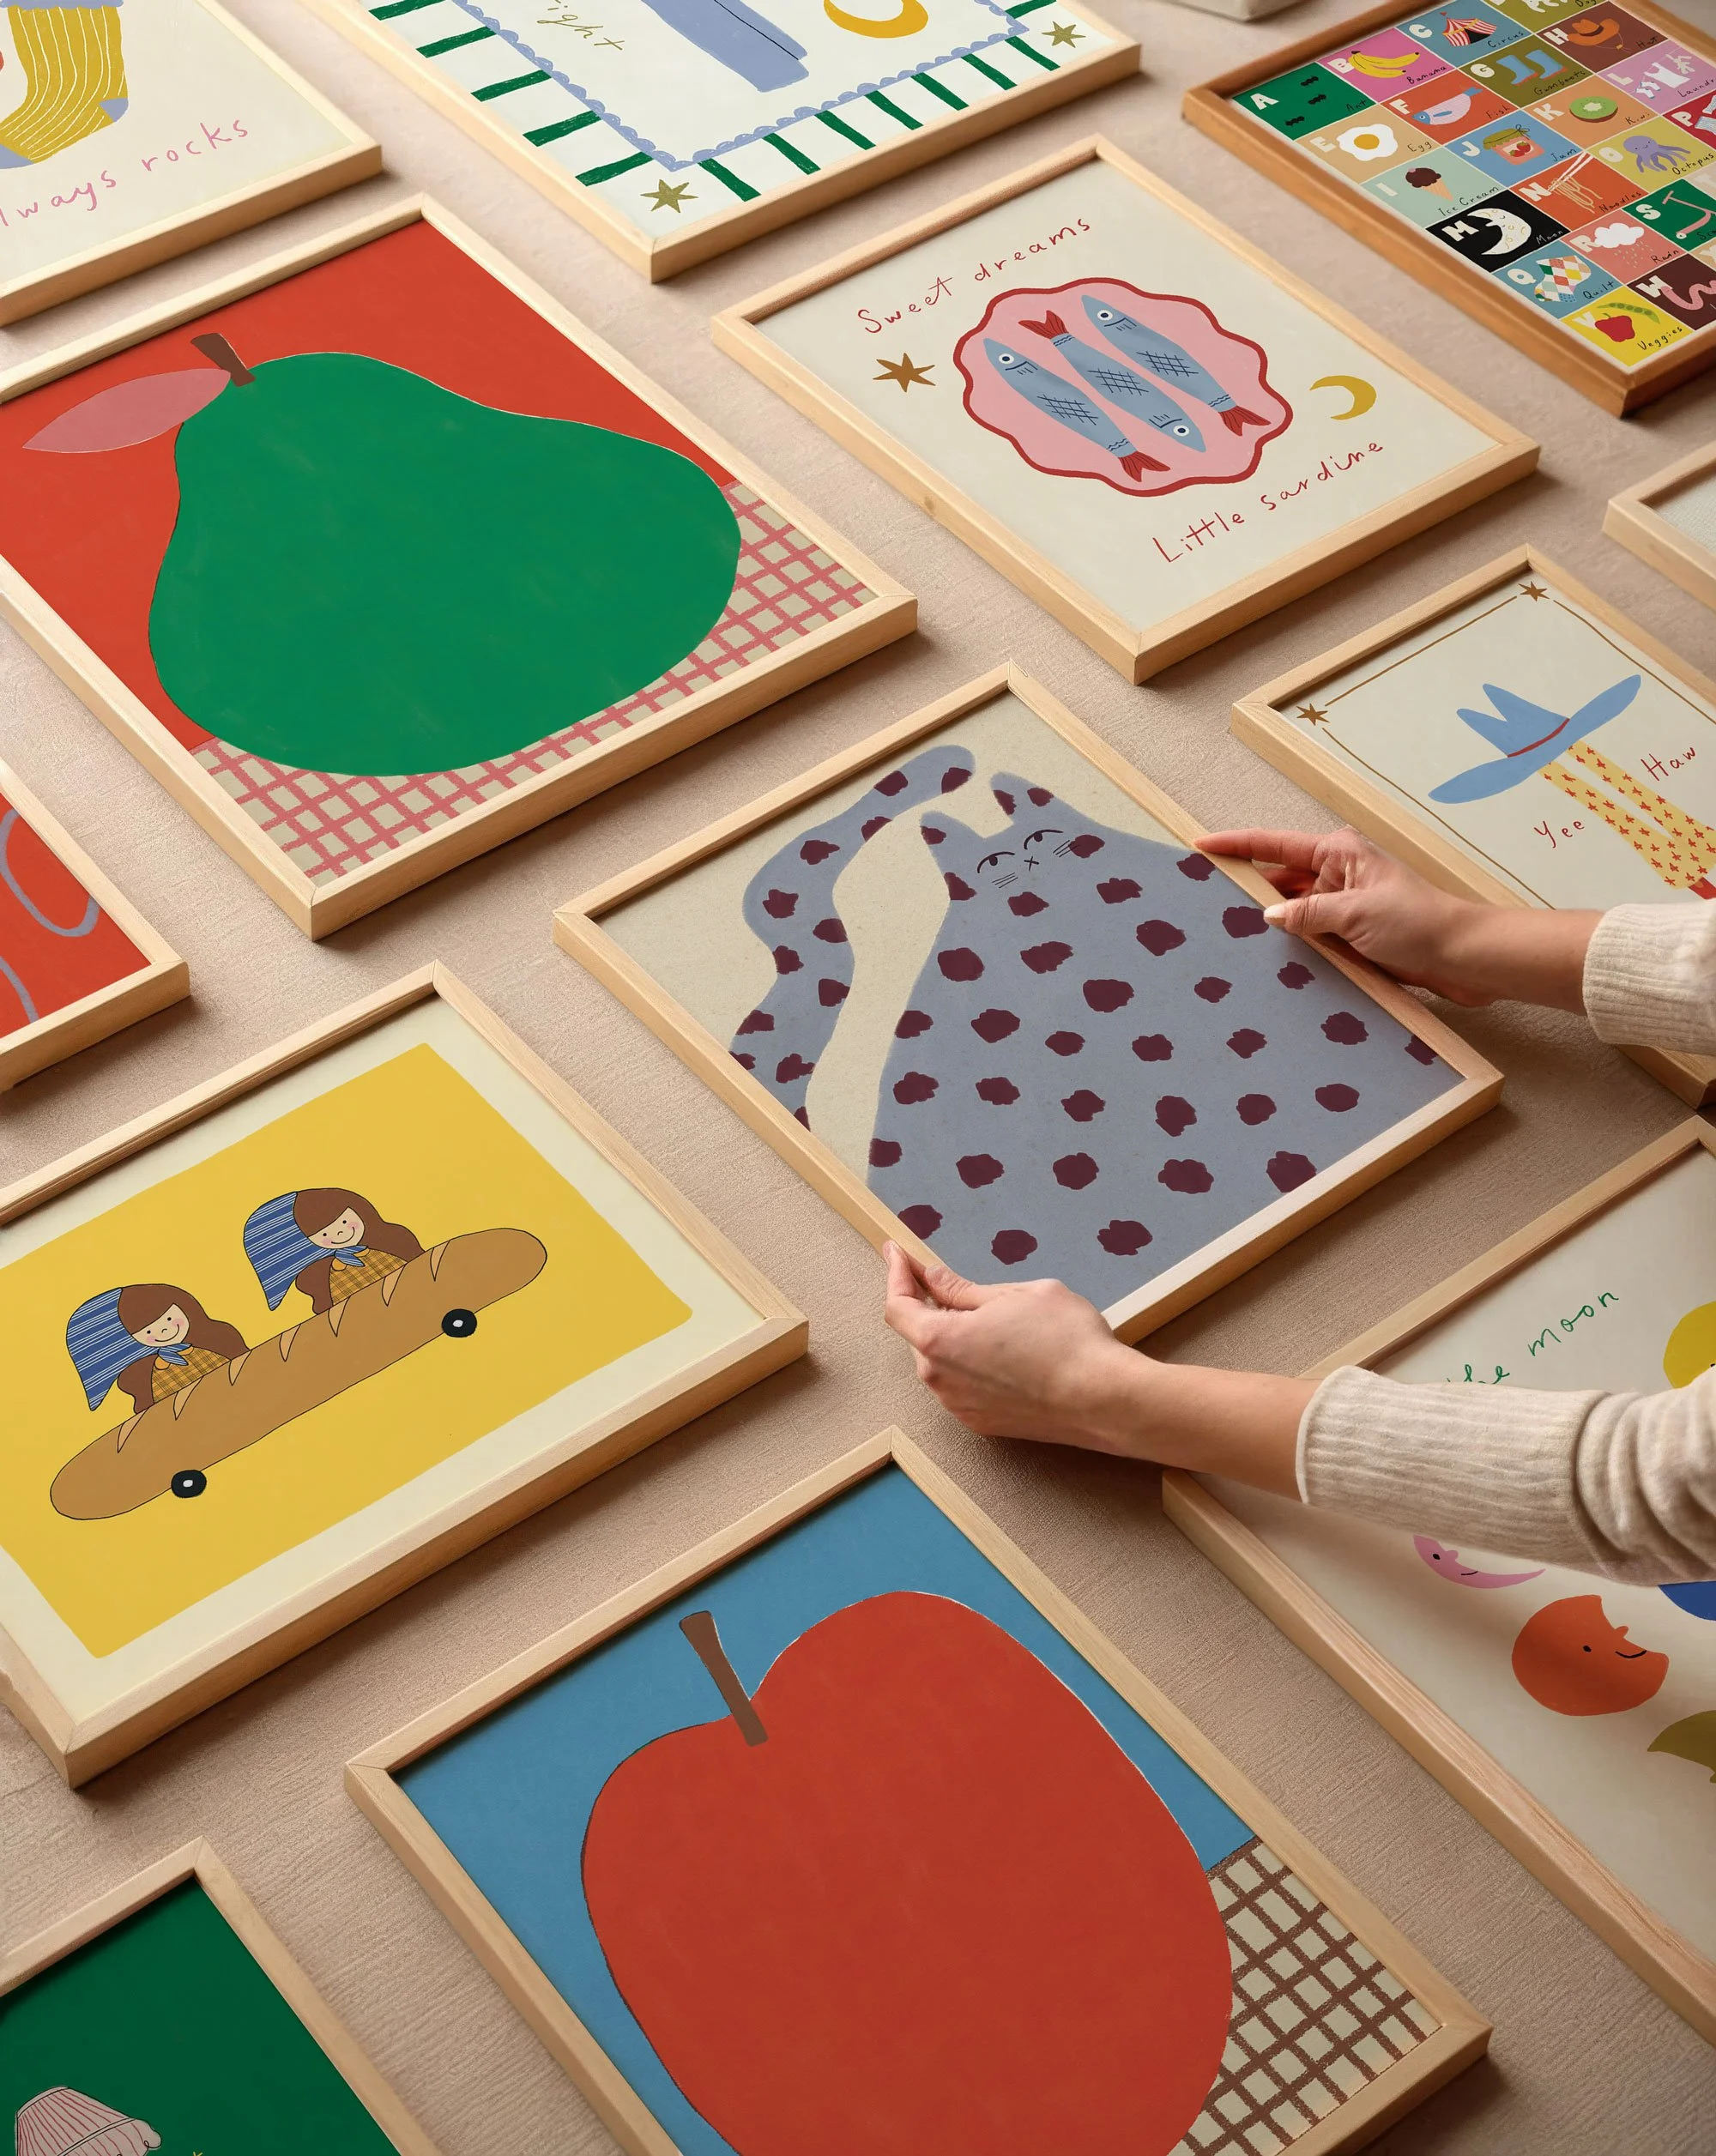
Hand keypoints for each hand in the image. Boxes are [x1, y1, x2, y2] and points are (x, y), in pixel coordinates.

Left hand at [882, 1243, 1142, 1450]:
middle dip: (928, 1306)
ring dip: (952, 1337)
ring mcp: (960, 1407)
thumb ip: (964, 1290)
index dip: (896, 1276)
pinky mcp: (983, 1424)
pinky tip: (1002, 1351)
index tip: (896, 1253)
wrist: (1103, 1399)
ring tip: (988, 1317)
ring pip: (941, 1363)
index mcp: (939, 1341)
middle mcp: (940, 1380)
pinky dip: (969, 1364)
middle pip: (919, 1336)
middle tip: (948, 1280)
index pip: (898, 1306)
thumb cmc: (1064, 1338)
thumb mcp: (1014, 1295)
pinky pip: (962, 1386)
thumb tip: (932, 1278)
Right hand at [1199, 825, 1490, 1002]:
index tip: (1201, 848)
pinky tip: (1269, 962)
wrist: (1463, 956)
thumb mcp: (1355, 914)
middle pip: (1278, 880)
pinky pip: (1310, 938)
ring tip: (1229, 940)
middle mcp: (1337, 875)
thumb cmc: (1418, 923)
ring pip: (1292, 913)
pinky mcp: (1351, 935)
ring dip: (1271, 927)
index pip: (1274, 845)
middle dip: (1247, 893)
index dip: (1236, 846)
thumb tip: (1269, 915)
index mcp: (1338, 853)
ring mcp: (1343, 906)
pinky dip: (1293, 948)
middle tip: (1205, 906)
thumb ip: (1307, 914)